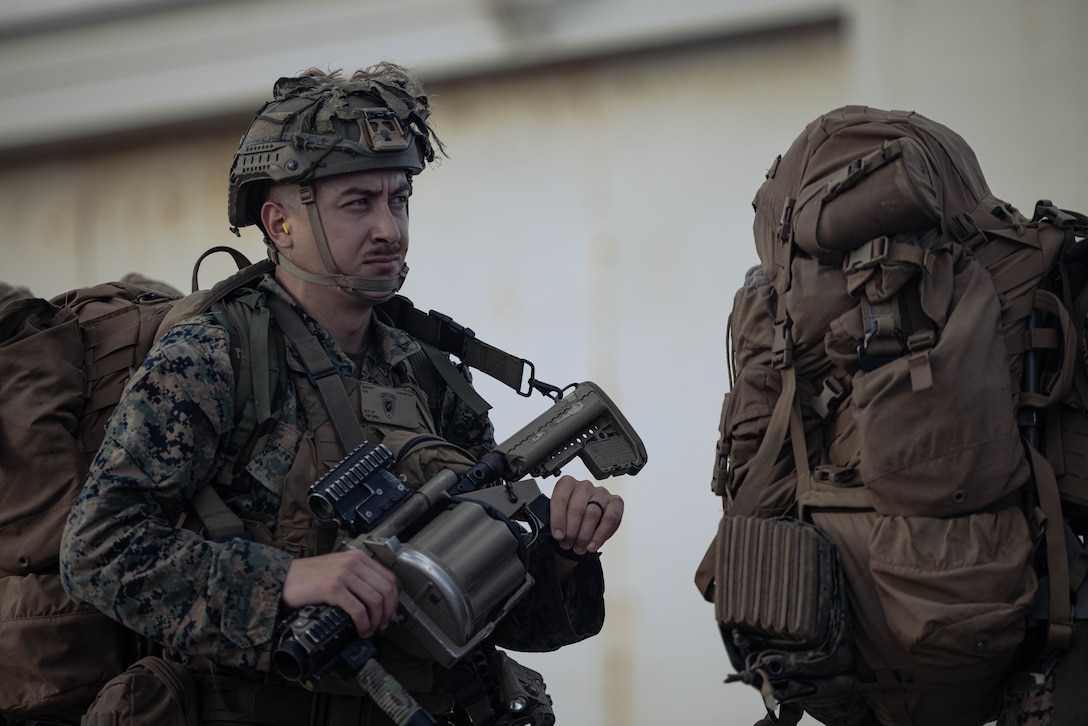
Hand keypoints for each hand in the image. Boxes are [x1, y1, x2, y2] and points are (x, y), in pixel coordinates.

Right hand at [281, 549, 397, 638]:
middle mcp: (353, 563)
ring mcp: (343, 575)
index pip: (389, 578)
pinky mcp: (333, 588)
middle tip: (382, 625)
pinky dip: (363, 623)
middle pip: (385, 590)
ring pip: (375, 601)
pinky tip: (360, 629)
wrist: (283, 578)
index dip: (394, 599)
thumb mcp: (338, 569)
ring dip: (376, 621)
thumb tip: (376, 600)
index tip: (390, 613)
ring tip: (370, 630)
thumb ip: (357, 578)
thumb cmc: (308, 577)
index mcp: (357, 557)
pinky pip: (358, 609)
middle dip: (388, 612)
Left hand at [549, 475, 623, 555]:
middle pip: (577, 508)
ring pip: (592, 514)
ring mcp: (601, 493)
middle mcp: (584, 486)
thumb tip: (549, 528)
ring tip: (579, 547)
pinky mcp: (615, 503)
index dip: (558, 519)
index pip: (561, 498)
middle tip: (567, 544)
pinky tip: (592, 545)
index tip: (558, 535)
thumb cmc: (569, 518)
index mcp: (567, 483)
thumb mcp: (558, 516)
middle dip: (571, 531)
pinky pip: (609, 519)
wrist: (583, 524)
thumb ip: (551, 518)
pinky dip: (600, 535)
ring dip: (584, 535)